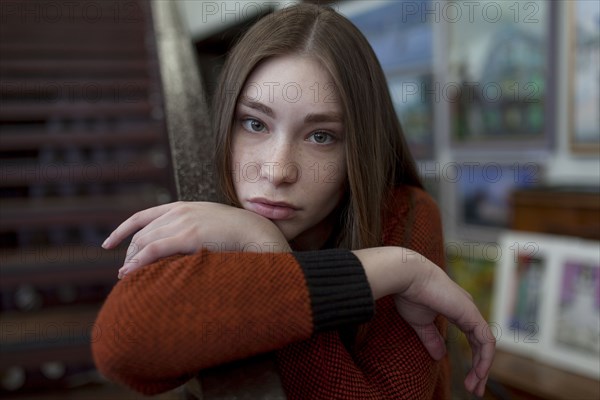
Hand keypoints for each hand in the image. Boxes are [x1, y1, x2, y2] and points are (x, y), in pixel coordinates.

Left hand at [102, 201, 290, 277]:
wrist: (258, 232)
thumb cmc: (238, 235)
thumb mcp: (210, 226)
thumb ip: (193, 230)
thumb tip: (180, 248)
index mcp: (183, 207)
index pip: (143, 216)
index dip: (122, 230)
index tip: (109, 244)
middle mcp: (179, 211)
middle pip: (141, 232)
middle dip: (128, 252)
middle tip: (124, 271)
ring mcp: (184, 221)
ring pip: (144, 241)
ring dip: (131, 260)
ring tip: (125, 277)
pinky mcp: (189, 235)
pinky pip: (153, 249)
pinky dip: (137, 262)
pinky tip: (129, 274)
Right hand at [354, 247, 494, 396]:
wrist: (407, 276)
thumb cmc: (409, 294)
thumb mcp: (420, 322)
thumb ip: (432, 338)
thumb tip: (440, 356)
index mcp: (456, 310)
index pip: (472, 339)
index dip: (472, 360)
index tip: (466, 380)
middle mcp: (467, 310)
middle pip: (481, 344)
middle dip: (479, 368)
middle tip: (474, 389)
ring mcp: (471, 311)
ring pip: (486, 345)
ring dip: (483, 368)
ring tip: (475, 387)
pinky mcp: (471, 314)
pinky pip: (486, 341)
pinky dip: (484, 359)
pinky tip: (479, 372)